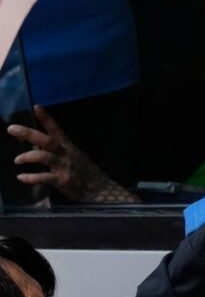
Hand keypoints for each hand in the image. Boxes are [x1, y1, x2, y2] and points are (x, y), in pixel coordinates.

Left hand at [6, 106, 138, 202]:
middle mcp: (66, 154)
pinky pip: (45, 178)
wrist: (99, 189)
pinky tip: (21, 177)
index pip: (56, 129)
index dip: (46, 119)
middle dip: (29, 134)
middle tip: (12, 129)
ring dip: (29, 156)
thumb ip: (54, 151)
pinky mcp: (63, 181)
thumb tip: (35, 144)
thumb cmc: (84, 172)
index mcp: (68, 147)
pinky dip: (31, 178)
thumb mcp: (72, 157)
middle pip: (47, 140)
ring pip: (44, 157)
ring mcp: (64, 167)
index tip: (36, 107)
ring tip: (17, 160)